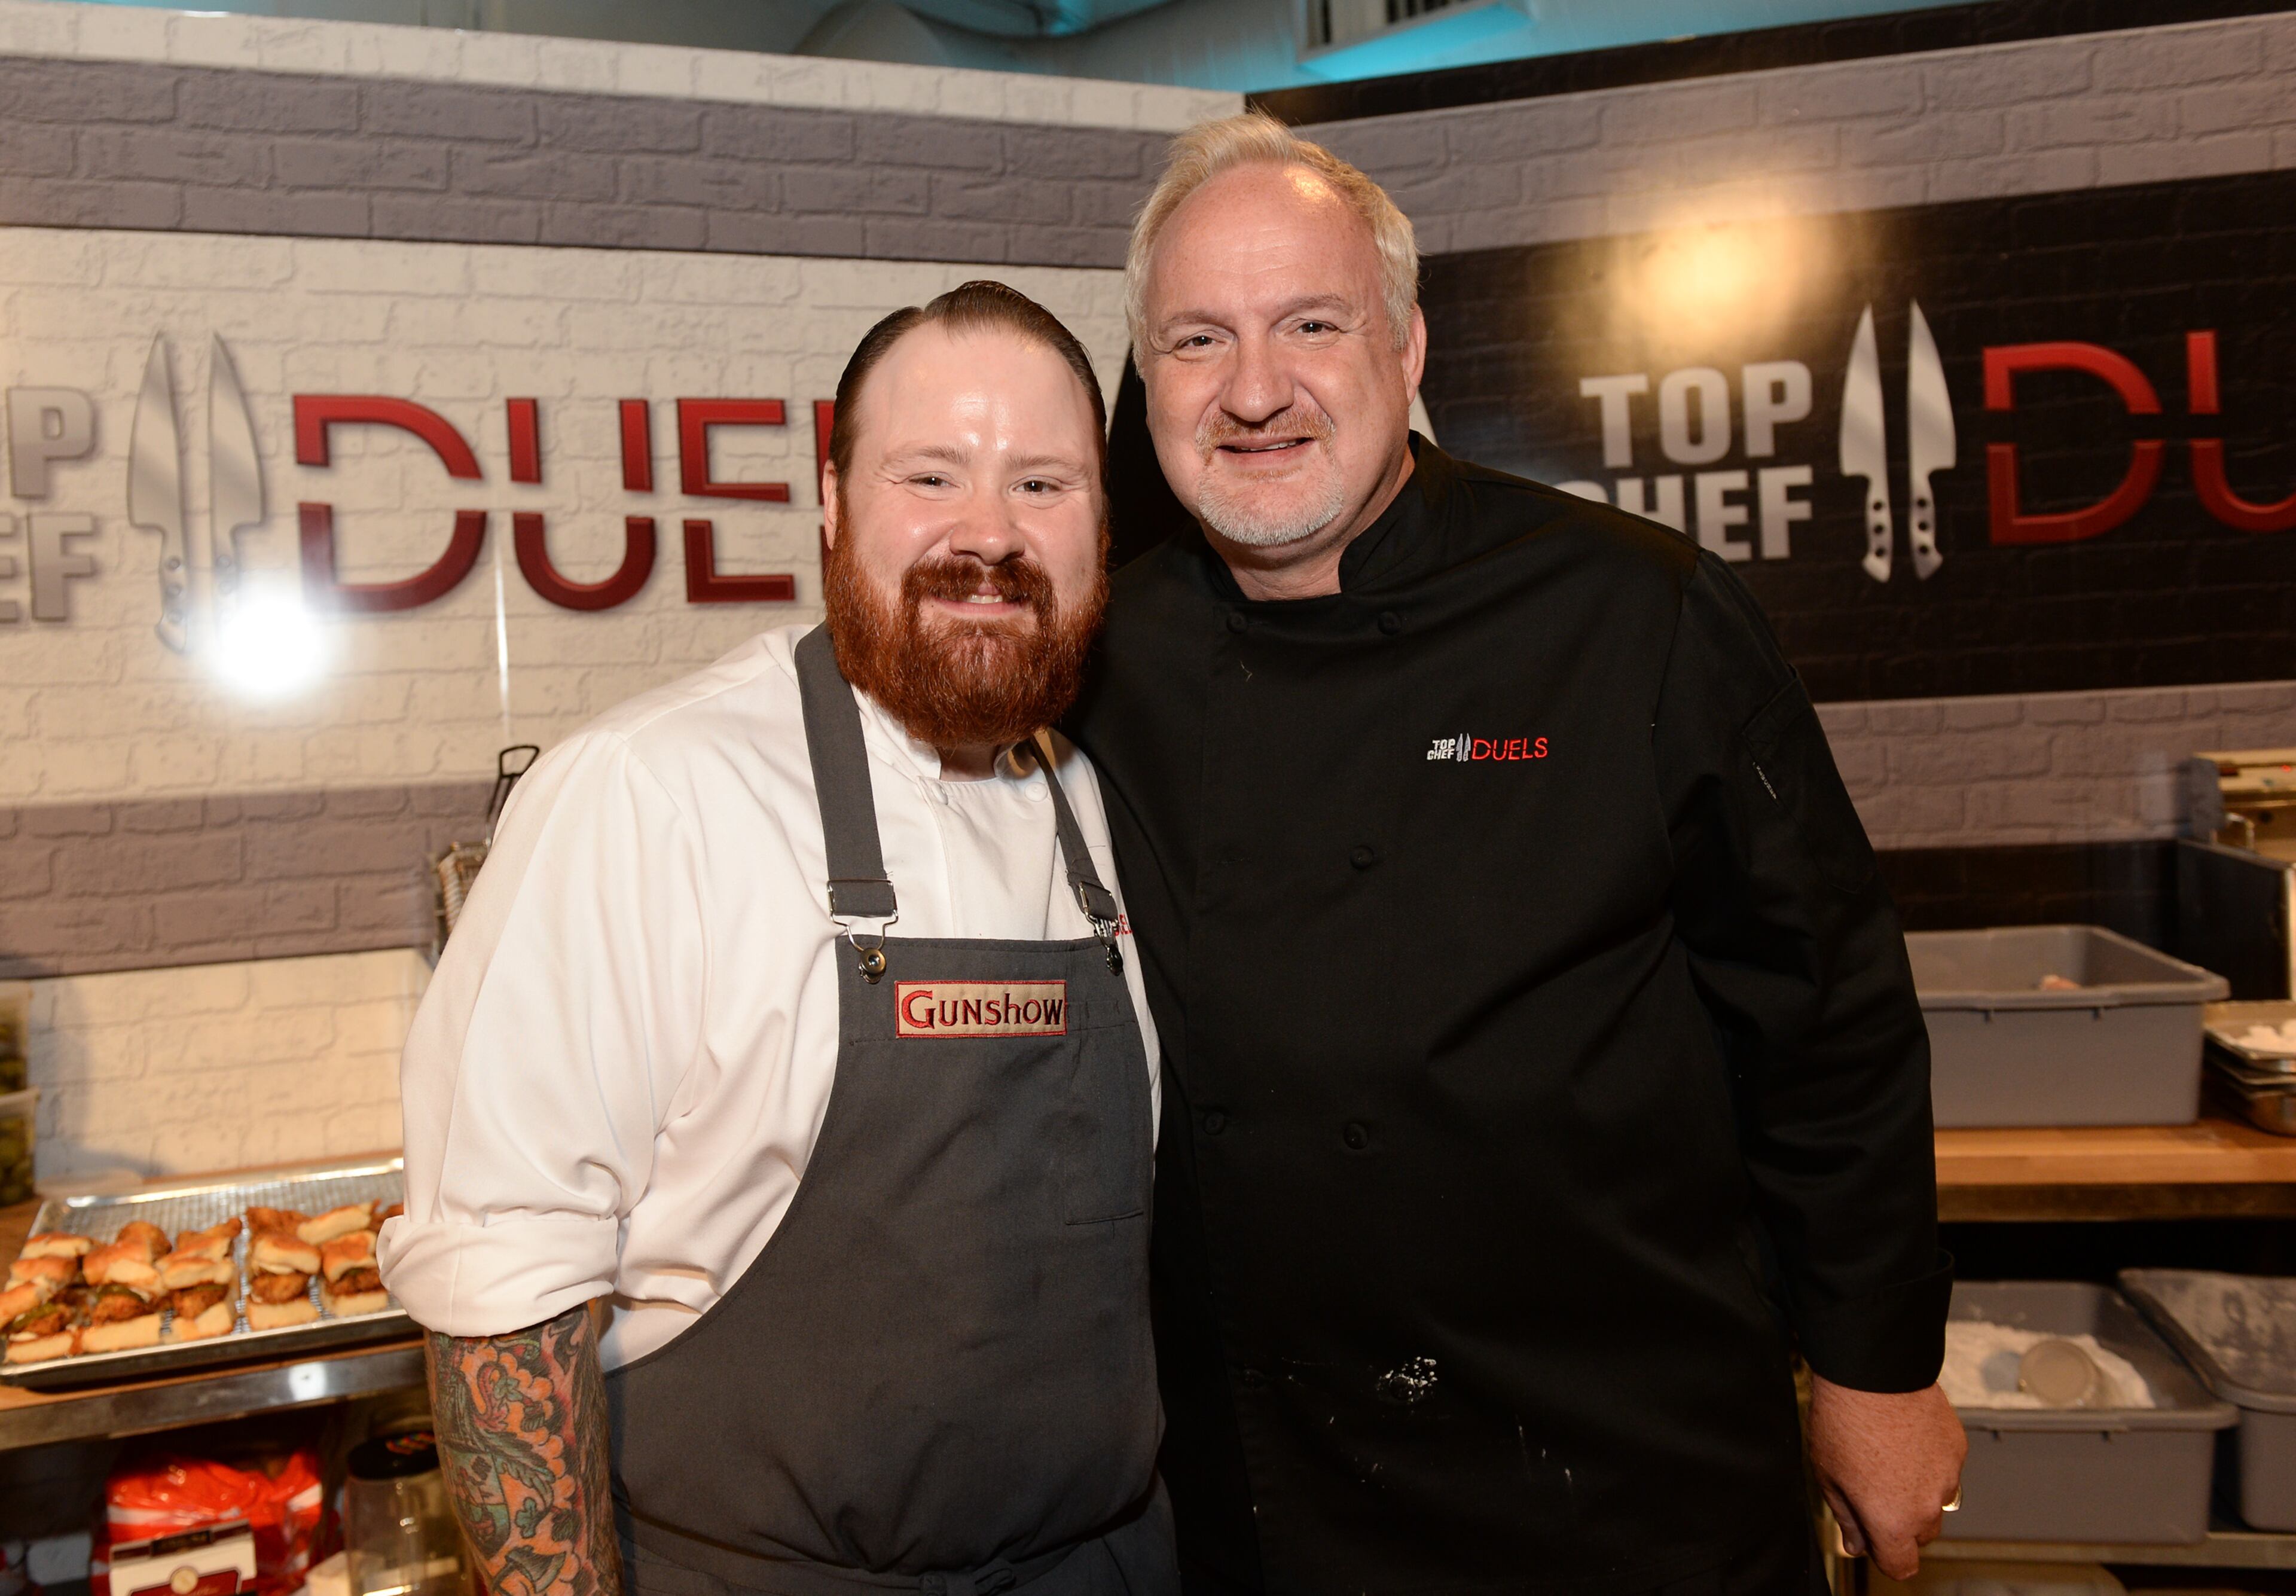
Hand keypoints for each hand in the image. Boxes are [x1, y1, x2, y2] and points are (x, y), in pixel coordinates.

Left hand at [1807, 1373, 1965, 1582]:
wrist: (1873, 1372)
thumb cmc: (1844, 1420)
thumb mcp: (1828, 1475)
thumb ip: (1847, 1517)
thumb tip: (1856, 1543)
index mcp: (1893, 1521)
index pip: (1901, 1566)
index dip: (1884, 1555)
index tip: (1871, 1538)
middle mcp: (1928, 1506)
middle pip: (1920, 1534)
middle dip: (1900, 1522)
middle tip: (1872, 1488)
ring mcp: (1949, 1476)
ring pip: (1936, 1501)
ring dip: (1918, 1491)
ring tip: (1887, 1456)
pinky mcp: (1959, 1449)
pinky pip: (1946, 1469)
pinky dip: (1929, 1462)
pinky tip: (1905, 1437)